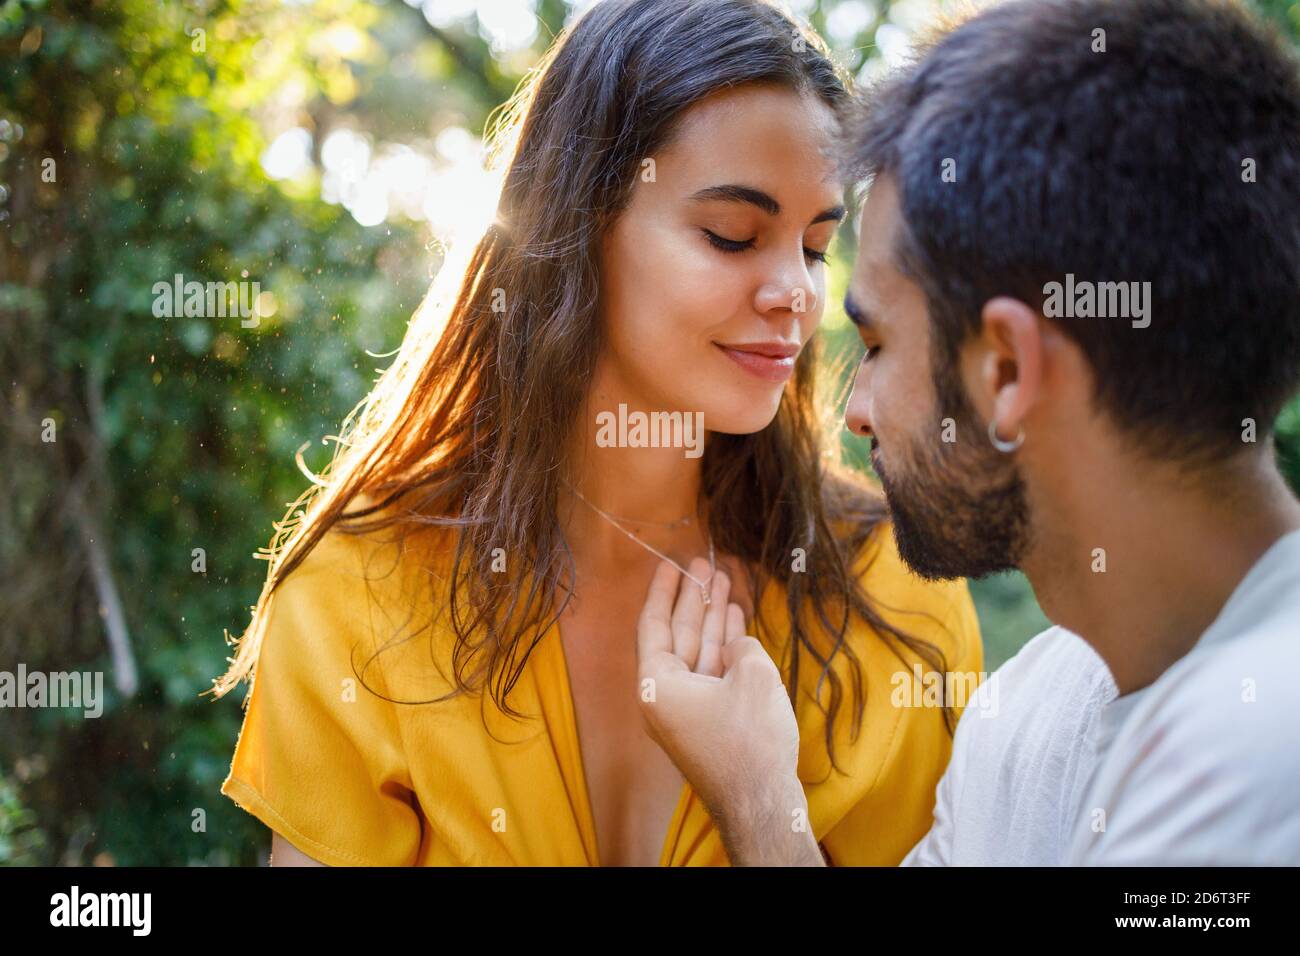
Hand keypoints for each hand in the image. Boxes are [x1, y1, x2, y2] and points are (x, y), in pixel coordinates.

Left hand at [635, 558, 820, 864]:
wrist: (761, 802)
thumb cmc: (750, 738)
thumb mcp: (752, 675)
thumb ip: (740, 647)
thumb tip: (737, 646)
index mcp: (656, 684)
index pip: (653, 624)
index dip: (664, 590)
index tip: (670, 563)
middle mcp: (664, 697)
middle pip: (676, 635)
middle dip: (692, 599)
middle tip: (703, 564)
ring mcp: (686, 712)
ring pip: (697, 653)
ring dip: (713, 620)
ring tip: (725, 582)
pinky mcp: (708, 723)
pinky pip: (711, 674)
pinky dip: (725, 648)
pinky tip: (737, 622)